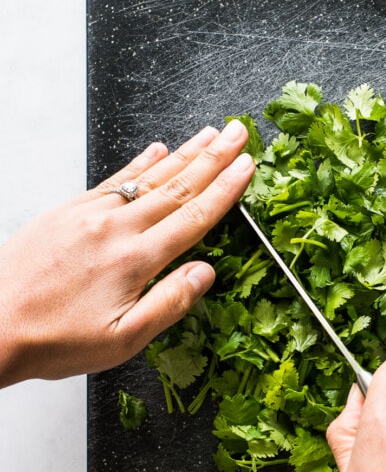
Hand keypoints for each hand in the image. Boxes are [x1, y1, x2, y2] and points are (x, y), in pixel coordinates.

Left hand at [0, 121, 254, 386]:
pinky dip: (139, 163)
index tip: (247, 166)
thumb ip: (169, 303)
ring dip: (183, 153)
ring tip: (209, 134)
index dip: (225, 189)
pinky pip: (113, 180)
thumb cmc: (52, 339)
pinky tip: (155, 150)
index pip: (193, 217)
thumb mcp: (122, 340)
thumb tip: (206, 273)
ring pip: (148, 177)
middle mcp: (115, 228)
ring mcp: (89, 215)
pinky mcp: (66, 211)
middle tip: (238, 131)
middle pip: (176, 186)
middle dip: (213, 157)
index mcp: (134, 260)